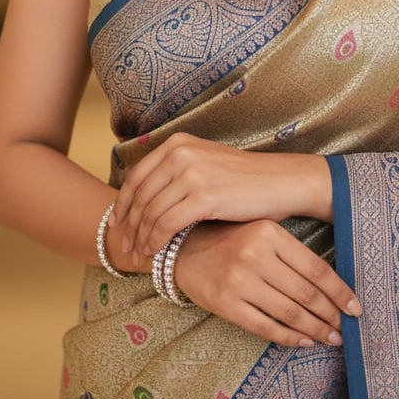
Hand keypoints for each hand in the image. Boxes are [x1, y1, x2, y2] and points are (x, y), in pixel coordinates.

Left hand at [109, 132, 332, 262]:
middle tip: (124, 247)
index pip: (137, 176)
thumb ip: (177, 173)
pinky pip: (166, 224)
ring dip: (140, 237)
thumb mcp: (205, 163)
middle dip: (128, 225)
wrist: (281, 181)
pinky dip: (156, 242)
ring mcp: (192, 173)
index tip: (116, 224)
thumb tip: (145, 199)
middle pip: (140, 195)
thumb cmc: (245, 179)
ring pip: (150, 212)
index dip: (123, 203)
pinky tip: (155, 253)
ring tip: (138, 255)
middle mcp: (181, 153)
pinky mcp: (203, 196)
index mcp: (179, 143)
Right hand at [174, 219, 360, 347]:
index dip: (340, 292)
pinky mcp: (226, 304)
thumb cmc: (231, 239)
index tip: (356, 308)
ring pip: (290, 313)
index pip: (316, 268)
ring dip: (315, 330)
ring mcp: (239, 281)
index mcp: (270, 232)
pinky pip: (266, 327)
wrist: (183, 248)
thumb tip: (332, 285)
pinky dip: (289, 337)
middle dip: (332, 316)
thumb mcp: (262, 231)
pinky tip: (303, 341)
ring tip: (332, 339)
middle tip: (346, 329)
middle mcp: (256, 255)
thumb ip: (292, 252)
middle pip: (306, 294)